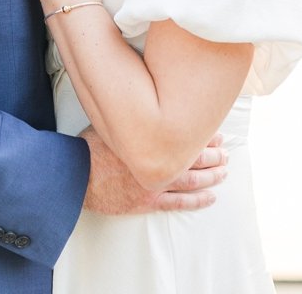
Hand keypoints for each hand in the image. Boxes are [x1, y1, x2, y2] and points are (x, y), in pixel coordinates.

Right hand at [83, 129, 227, 214]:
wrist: (76, 175)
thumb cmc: (91, 146)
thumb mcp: (112, 121)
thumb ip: (132, 115)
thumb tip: (141, 97)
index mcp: (151, 139)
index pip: (188, 136)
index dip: (205, 135)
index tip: (216, 133)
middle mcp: (157, 161)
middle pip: (196, 158)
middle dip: (215, 155)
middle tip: (225, 152)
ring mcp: (155, 183)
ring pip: (193, 181)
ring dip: (212, 176)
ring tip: (224, 172)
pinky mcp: (148, 201)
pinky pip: (179, 203)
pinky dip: (197, 201)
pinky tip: (210, 198)